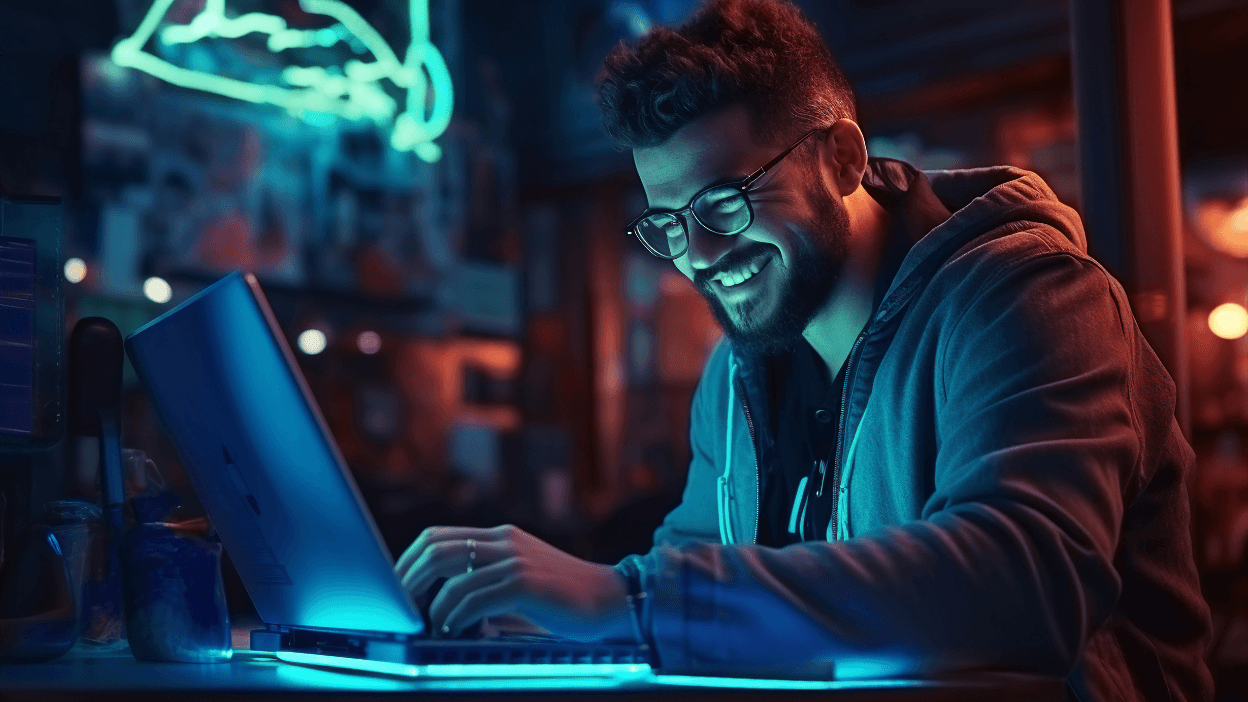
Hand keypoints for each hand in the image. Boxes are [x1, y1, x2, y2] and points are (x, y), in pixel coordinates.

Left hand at [394, 524, 632, 640]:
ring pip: (452, 575)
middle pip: (436, 549)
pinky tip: (455, 629)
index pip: (437, 536)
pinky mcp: (527, 582)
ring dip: (433, 604)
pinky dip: (457, 616)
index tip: (397, 588)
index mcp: (500, 537)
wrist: (612, 600)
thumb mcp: (521, 580)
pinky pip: (475, 597)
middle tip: (402, 607)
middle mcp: (505, 541)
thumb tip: (443, 606)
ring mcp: (516, 560)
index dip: (409, 560)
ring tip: (432, 624)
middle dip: (409, 579)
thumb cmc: (564, 599)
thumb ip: (487, 583)